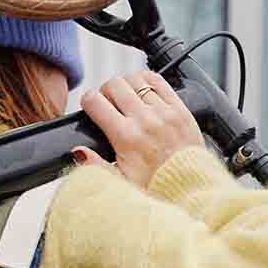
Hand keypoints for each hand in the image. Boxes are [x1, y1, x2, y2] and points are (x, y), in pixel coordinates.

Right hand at [75, 71, 202, 189]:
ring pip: (135, 79)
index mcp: (126, 138)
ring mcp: (164, 112)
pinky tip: (143, 90)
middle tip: (108, 104)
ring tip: (126, 98)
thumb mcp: (120, 182)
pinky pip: (159, 81)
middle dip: (106, 91)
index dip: (88, 101)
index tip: (90, 107)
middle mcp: (144, 121)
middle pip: (114, 85)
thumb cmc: (156, 187)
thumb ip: (96, 165)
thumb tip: (77, 151)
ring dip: (126, 85)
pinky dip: (147, 80)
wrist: (189, 188)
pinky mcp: (180, 109)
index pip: (95, 102)